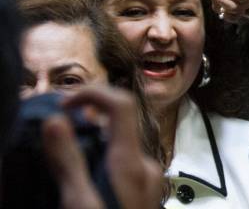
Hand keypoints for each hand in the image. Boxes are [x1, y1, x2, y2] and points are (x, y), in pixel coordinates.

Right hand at [42, 86, 164, 208]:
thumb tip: (55, 120)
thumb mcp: (80, 201)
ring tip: (68, 153)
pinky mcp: (147, 191)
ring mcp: (150, 179)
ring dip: (96, 142)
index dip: (94, 93)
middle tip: (60, 128)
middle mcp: (147, 165)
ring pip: (122, 146)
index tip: (65, 103)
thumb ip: (69, 161)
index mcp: (132, 162)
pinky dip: (105, 160)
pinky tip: (86, 175)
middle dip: (90, 119)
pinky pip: (125, 164)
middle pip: (121, 125)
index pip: (123, 104)